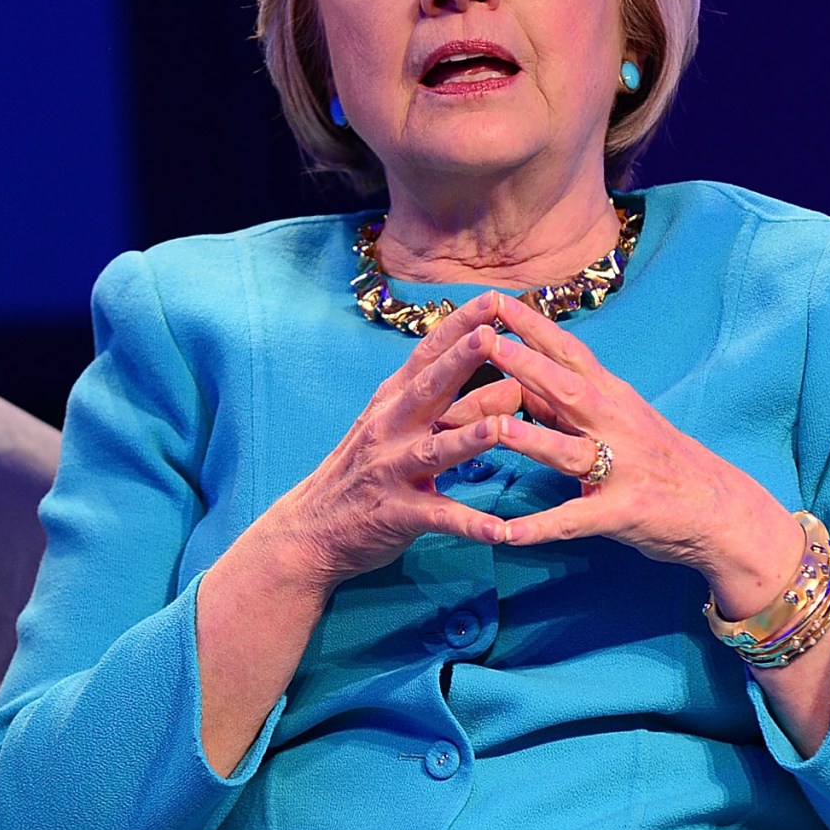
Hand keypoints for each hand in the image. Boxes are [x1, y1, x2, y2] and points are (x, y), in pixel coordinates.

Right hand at [256, 291, 521, 592]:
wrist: (311, 529)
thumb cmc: (367, 472)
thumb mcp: (408, 431)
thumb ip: (462, 408)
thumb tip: (518, 384)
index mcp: (393, 401)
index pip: (428, 354)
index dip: (459, 325)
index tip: (493, 298)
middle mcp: (389, 428)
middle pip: (428, 389)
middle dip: (460, 361)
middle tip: (492, 334)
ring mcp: (390, 471)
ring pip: (433, 450)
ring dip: (467, 438)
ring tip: (501, 428)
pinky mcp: (395, 514)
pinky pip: (437, 518)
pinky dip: (468, 524)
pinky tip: (499, 531)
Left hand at [479, 293, 803, 616]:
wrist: (724, 512)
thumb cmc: (666, 462)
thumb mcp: (624, 420)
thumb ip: (574, 403)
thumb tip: (523, 378)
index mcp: (616, 399)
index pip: (570, 353)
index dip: (534, 327)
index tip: (497, 301)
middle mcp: (618, 426)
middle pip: (567, 389)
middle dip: (525, 363)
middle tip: (484, 339)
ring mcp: (622, 470)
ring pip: (569, 450)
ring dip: (531, 439)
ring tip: (491, 428)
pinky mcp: (622, 513)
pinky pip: (575, 521)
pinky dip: (541, 528)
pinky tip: (506, 534)